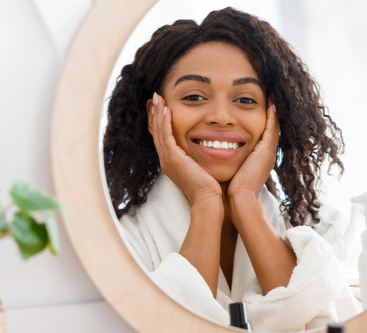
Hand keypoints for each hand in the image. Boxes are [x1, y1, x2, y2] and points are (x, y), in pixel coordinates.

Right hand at [150, 92, 221, 206]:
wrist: (208, 200)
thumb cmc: (210, 188)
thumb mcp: (201, 169)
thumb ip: (199, 158)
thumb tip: (209, 149)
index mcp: (172, 163)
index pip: (164, 138)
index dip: (162, 122)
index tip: (163, 107)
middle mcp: (166, 161)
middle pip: (157, 133)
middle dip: (157, 114)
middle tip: (157, 98)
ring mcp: (168, 160)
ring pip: (159, 132)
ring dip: (158, 114)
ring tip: (158, 98)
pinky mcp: (173, 159)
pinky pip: (166, 136)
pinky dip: (165, 122)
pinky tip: (166, 109)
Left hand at [227, 104, 278, 203]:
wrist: (240, 201)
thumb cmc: (232, 190)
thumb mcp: (233, 172)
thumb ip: (230, 163)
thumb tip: (218, 156)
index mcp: (260, 159)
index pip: (263, 136)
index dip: (263, 122)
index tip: (260, 108)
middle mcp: (267, 154)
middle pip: (272, 129)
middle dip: (271, 114)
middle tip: (270, 97)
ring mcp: (268, 152)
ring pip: (274, 126)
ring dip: (273, 110)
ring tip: (271, 95)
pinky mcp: (266, 151)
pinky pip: (271, 129)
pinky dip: (272, 115)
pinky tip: (271, 103)